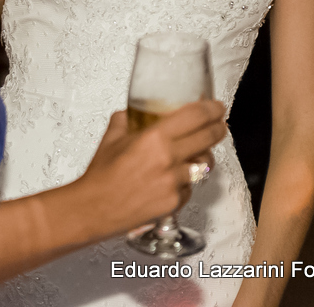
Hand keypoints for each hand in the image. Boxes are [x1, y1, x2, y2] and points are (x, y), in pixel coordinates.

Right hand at [76, 100, 226, 235]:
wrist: (94, 208)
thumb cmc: (101, 175)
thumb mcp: (112, 137)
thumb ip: (126, 120)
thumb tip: (133, 113)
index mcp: (154, 138)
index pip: (195, 116)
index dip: (211, 109)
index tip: (217, 106)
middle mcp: (168, 159)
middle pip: (208, 138)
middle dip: (218, 128)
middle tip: (219, 125)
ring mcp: (174, 182)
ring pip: (204, 164)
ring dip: (203, 157)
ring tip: (196, 153)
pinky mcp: (175, 202)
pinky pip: (190, 187)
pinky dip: (186, 182)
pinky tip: (173, 180)